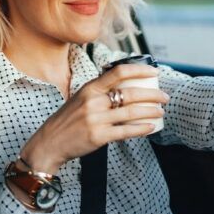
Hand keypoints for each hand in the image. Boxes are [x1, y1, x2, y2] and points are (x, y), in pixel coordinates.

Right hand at [19, 64, 168, 174]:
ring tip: (161, 111)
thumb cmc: (68, 120)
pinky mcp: (98, 136)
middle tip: (164, 97)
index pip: (119, 72)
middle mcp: (93, 101)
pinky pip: (126, 131)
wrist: (50, 142)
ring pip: (132, 112)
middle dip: (153, 94)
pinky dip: (141, 129)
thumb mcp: (80, 98)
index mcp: (90, 88)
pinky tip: (150, 127)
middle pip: (131, 93)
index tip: (154, 72)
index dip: (140, 70)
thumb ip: (99, 91)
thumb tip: (124, 85)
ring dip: (151, 111)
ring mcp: (96, 119)